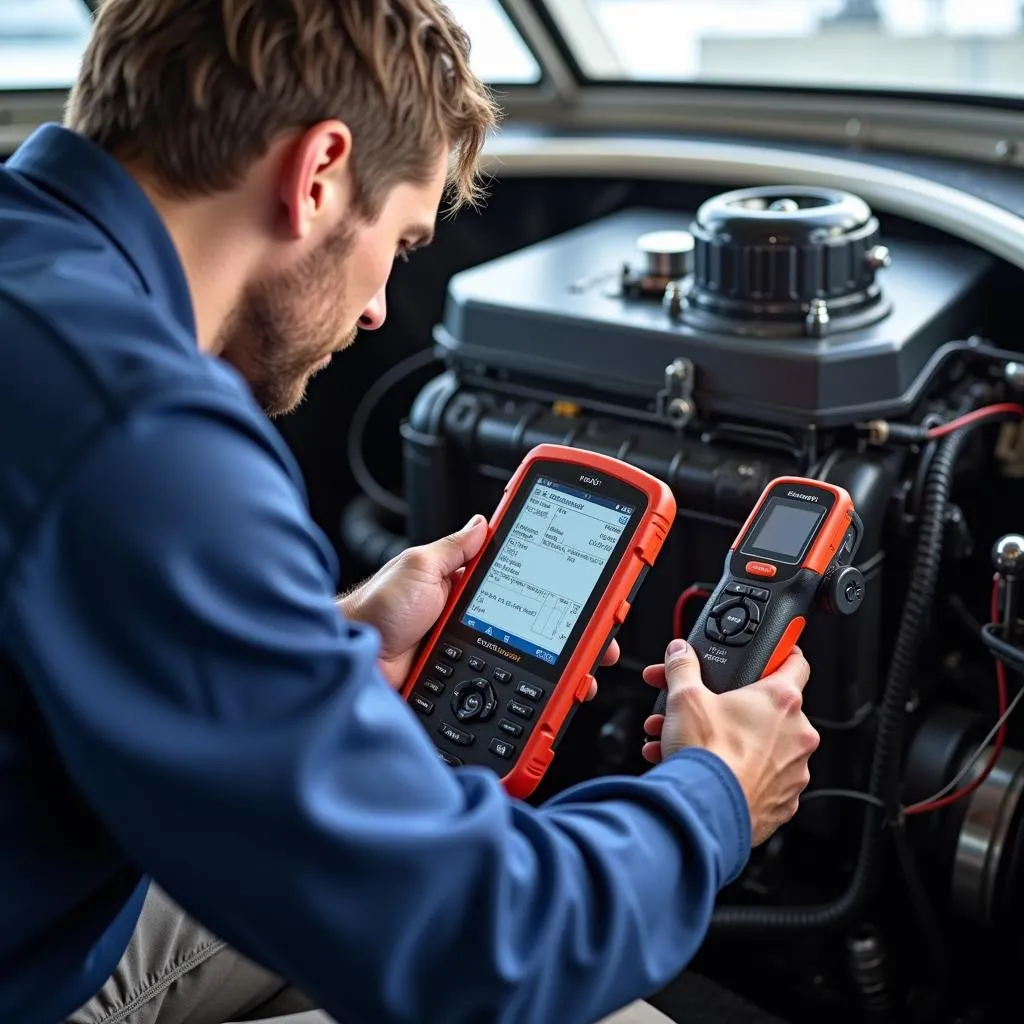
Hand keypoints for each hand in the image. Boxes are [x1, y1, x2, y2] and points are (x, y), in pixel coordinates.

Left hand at [340, 515, 619, 688]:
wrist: (350, 664)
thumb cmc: (373, 612)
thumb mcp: (418, 565)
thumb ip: (453, 549)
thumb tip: (482, 522)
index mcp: (468, 593)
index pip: (528, 585)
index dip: (562, 587)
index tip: (592, 585)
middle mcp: (479, 628)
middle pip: (542, 632)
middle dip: (578, 636)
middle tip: (602, 637)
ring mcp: (476, 662)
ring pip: (535, 670)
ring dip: (567, 673)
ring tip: (587, 673)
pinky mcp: (470, 694)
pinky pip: (511, 702)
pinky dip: (539, 704)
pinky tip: (559, 701)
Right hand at [641, 639, 818, 846]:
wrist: (707, 812)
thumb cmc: (707, 756)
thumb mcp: (685, 697)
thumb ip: (682, 667)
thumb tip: (680, 653)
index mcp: (781, 700)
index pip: (795, 663)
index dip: (782, 654)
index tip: (774, 655)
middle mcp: (798, 735)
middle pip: (768, 709)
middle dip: (732, 709)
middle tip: (704, 712)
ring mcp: (794, 772)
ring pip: (761, 748)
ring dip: (727, 743)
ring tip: (690, 747)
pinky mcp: (784, 802)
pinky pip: (760, 780)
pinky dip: (736, 774)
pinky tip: (706, 771)